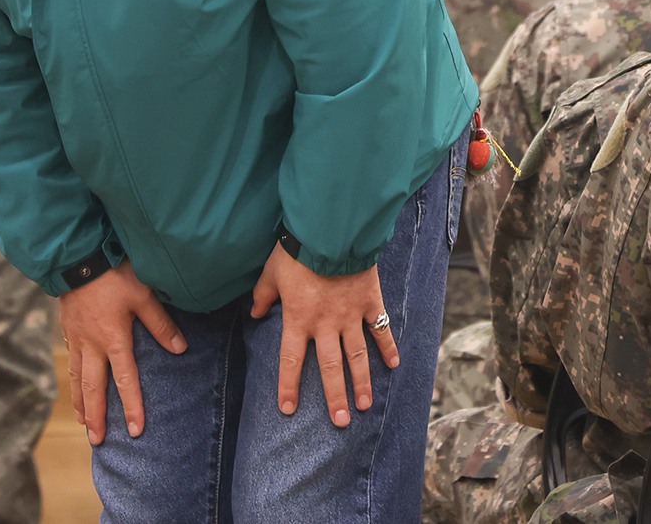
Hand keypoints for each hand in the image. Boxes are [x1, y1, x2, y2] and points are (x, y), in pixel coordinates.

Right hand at [60, 262, 185, 444]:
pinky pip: (70, 361)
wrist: (77, 256)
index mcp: (113, 339)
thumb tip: (180, 348)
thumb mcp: (143, 294)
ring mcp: (76, 338)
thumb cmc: (113, 273)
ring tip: (84, 422)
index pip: (125, 381)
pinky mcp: (67, 329)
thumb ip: (161, 323)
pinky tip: (75, 386)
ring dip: (81, 403)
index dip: (132, 407)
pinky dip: (72, 380)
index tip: (135, 431)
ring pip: (77, 378)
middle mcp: (92, 345)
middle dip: (96, 416)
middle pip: (93, 388)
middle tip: (97, 440)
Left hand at [250, 243, 397, 426]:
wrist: (329, 229)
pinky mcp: (370, 302)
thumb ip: (263, 295)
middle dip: (335, 397)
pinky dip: (388, 346)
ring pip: (357, 356)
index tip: (288, 409)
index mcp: (298, 319)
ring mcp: (350, 315)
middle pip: (330, 368)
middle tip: (341, 422)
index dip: (289, 386)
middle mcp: (325, 324)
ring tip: (366, 405)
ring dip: (362, 382)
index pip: (291, 360)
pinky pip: (381, 328)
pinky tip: (394, 365)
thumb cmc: (296, 250)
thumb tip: (255, 312)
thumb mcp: (271, 272)